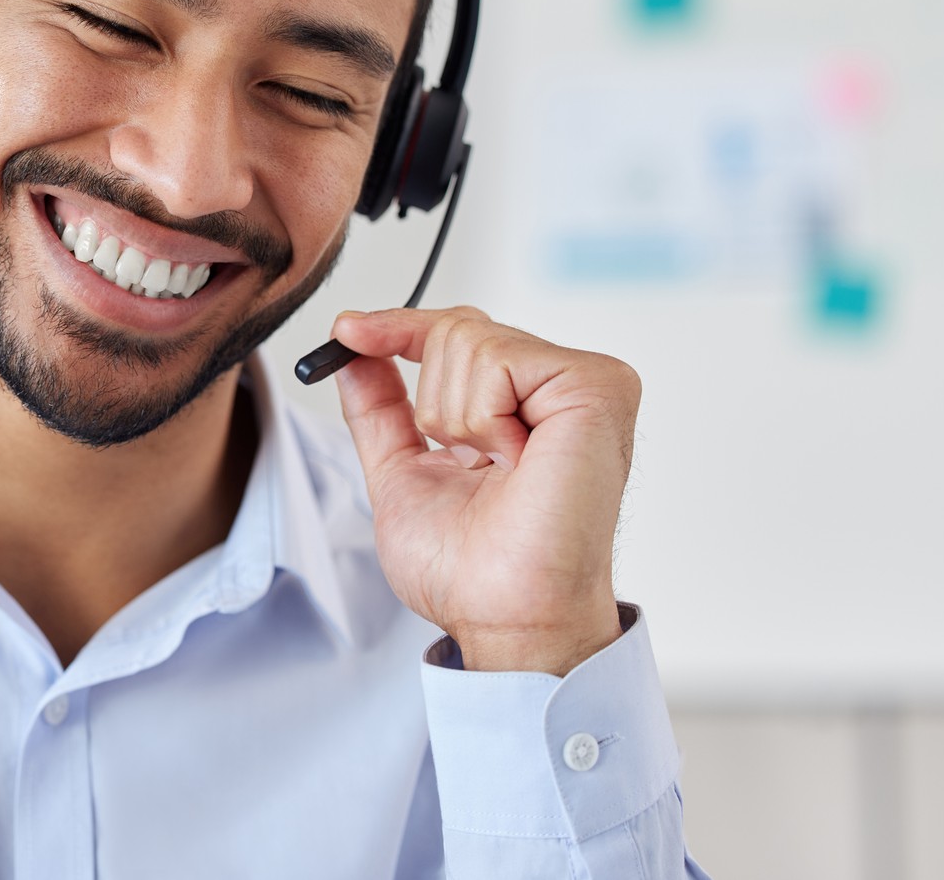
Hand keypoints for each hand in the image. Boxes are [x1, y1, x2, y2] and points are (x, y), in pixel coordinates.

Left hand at [330, 307, 637, 674]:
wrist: (505, 617)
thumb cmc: (470, 571)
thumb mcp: (403, 472)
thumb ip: (380, 408)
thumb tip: (351, 347)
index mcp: (525, 405)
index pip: (459, 331)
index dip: (397, 327)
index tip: (346, 331)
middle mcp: (561, 387)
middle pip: (456, 328)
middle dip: (432, 404)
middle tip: (470, 466)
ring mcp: (587, 381)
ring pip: (467, 340)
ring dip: (456, 422)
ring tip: (500, 473)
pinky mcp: (597, 385)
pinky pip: (495, 358)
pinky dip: (481, 419)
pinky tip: (517, 463)